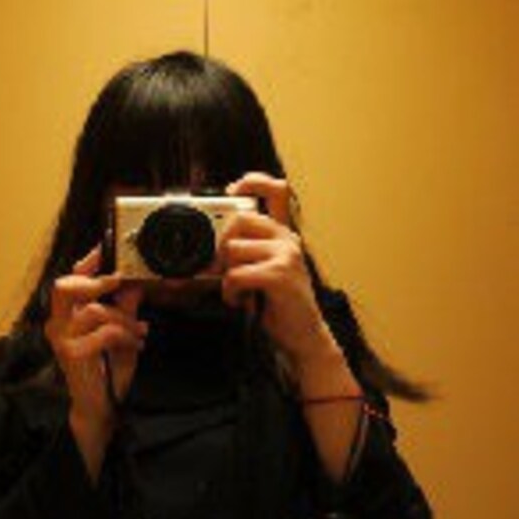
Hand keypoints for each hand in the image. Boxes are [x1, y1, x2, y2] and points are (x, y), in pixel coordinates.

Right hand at [44, 245, 146, 443]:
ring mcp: (61, 340)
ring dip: (123, 319)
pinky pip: (103, 332)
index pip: (70, 279)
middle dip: (94, 281)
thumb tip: (134, 284)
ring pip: (93, 310)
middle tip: (118, 282)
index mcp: (67, 315)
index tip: (106, 250)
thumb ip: (125, 308)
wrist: (101, 406)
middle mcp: (57, 324)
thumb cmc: (108, 369)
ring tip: (140, 331)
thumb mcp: (122, 332)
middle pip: (64, 287)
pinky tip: (135, 344)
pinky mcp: (71, 354)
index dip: (87, 262)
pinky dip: (125, 335)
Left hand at [221, 172, 334, 366]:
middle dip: (222, 245)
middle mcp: (288, 240)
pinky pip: (236, 274)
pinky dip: (231, 292)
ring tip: (237, 292)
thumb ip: (249, 253)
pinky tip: (241, 301)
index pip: (276, 191)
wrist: (304, 336)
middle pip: (240, 220)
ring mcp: (285, 255)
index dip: (253, 183)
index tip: (233, 190)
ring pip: (233, 249)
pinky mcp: (279, 275)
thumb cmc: (281, 305)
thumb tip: (214, 246)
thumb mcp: (266, 272)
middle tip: (223, 270)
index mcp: (285, 236)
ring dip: (226, 276)